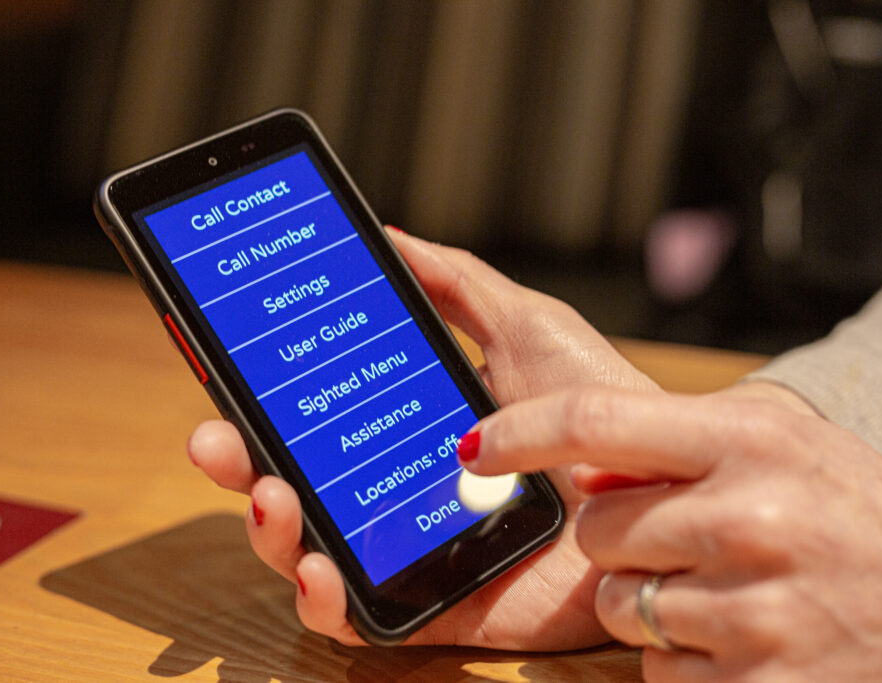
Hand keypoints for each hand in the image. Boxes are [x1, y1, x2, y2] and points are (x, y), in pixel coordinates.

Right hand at [189, 229, 658, 648]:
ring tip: (272, 496)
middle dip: (239, 463)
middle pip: (292, 481)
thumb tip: (388, 233)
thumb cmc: (600, 399)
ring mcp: (413, 547)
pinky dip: (326, 601)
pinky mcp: (439, 603)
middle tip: (218, 440)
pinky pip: (364, 617)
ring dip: (271, 530)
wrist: (663, 478)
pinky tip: (321, 568)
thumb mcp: (523, 325)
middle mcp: (397, 485)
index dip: (257, 399)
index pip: (310, 415)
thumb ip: (455, 282)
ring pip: (311, 550)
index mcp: (406, 423)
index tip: (219, 370)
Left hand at [461, 382, 881, 679]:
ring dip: (653, 602)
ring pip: (618, 606)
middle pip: (596, 530)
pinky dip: (685, 657)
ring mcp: (749, 611)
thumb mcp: (783, 439)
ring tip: (732, 588)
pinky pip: (658, 670)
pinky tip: (748, 635)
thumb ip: (683, 436)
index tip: (473, 446)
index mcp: (748, 439)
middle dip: (619, 538)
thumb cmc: (863, 509)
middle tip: (685, 537)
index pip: (594, 422)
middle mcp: (744, 519)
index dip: (520, 431)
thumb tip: (581, 461)